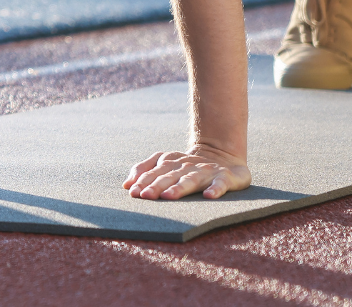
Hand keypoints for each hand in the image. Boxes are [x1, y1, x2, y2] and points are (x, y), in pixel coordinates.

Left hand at [122, 143, 249, 200]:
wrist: (224, 155)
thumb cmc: (189, 165)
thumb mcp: (167, 164)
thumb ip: (146, 170)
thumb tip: (126, 185)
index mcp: (172, 162)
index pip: (155, 171)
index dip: (144, 180)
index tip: (133, 192)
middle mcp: (187, 165)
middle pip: (170, 175)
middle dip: (156, 185)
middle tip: (145, 196)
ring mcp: (206, 171)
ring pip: (191, 179)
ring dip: (180, 187)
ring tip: (169, 196)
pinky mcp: (225, 177)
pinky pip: (220, 183)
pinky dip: (215, 189)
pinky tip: (209, 195)